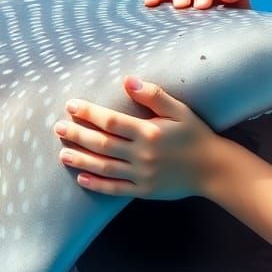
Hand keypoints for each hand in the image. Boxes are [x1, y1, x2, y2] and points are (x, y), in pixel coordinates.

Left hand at [55, 76, 219, 198]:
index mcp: (149, 132)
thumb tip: (127, 80)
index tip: (71, 106)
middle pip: (102, 144)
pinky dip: (97, 183)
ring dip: (80, 159)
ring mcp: (142, 175)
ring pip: (104, 166)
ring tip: (62, 153)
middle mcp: (142, 154)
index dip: (89, 113)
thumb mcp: (180, 111)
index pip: (111, 121)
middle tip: (58, 127)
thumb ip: (154, 95)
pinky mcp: (144, 191)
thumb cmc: (196, 135)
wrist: (213, 169)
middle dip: (77, 134)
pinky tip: (81, 177)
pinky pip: (115, 188)